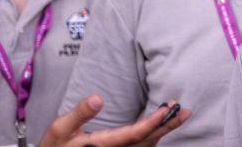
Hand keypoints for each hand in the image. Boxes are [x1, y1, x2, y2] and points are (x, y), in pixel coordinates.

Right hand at [39, 95, 190, 146]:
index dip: (152, 123)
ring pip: (146, 146)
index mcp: (101, 145)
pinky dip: (153, 136)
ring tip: (179, 113)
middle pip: (146, 141)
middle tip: (185, 111)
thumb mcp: (60, 129)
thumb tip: (97, 98)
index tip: (168, 109)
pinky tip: (161, 124)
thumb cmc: (56, 146)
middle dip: (167, 126)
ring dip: (163, 130)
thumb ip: (79, 114)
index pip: (133, 135)